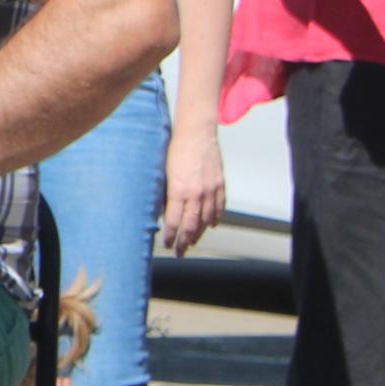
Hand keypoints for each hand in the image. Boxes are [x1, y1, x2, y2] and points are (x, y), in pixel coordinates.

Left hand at [157, 120, 227, 255]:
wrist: (196, 134)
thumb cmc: (176, 150)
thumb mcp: (164, 174)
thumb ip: (166, 195)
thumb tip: (165, 213)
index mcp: (179, 191)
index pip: (174, 221)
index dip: (171, 236)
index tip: (168, 244)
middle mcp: (196, 193)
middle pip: (191, 225)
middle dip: (185, 241)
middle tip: (180, 251)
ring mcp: (210, 190)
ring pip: (207, 219)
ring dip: (199, 233)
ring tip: (193, 241)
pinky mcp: (220, 185)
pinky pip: (219, 207)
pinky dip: (215, 218)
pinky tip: (211, 225)